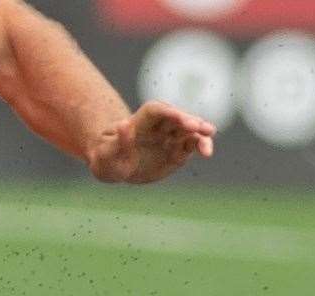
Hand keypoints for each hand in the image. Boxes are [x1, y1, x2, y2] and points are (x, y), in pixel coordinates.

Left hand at [87, 101, 215, 183]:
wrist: (116, 165)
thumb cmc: (107, 158)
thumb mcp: (106, 154)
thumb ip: (118, 141)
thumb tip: (125, 123)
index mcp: (139, 122)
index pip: (155, 111)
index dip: (169, 112)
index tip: (181, 118)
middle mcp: (157, 126)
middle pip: (175, 117)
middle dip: (188, 120)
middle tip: (200, 127)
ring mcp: (169, 137)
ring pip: (188, 130)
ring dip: (200, 134)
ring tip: (208, 147)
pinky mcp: (177, 150)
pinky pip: (192, 145)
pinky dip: (201, 146)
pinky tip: (206, 152)